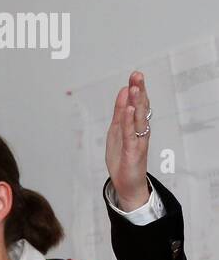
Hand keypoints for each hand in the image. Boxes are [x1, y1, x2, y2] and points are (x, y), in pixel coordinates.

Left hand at [105, 70, 151, 208]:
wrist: (126, 184)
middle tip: (138, 75)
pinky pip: (130, 134)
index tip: (135, 75)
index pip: (138, 104)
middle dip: (139, 91)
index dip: (136, 90)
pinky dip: (129, 122)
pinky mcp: (132, 151)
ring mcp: (137, 141)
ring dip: (136, 103)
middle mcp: (140, 131)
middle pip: (140, 108)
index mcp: (135, 126)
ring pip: (137, 119)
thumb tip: (124, 91)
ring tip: (134, 88)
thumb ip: (120, 113)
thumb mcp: (117, 131)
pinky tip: (129, 111)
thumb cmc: (122, 157)